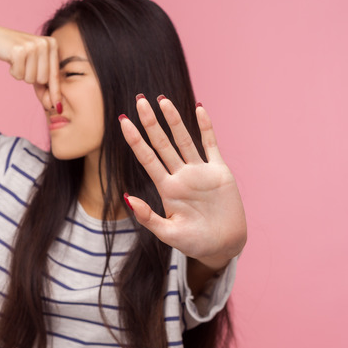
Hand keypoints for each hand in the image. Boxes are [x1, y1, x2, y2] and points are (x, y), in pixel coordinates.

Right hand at [0, 26, 60, 107]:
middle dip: (31, 77)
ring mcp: (32, 46)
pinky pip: (19, 75)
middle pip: (42, 79)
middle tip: (25, 65)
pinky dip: (14, 71)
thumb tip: (53, 105)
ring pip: (30, 79)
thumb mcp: (35, 65)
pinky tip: (11, 59)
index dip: (55, 91)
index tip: (58, 107)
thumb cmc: (19, 54)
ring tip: (18, 61)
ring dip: (22, 74)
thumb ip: (45, 83)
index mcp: (53, 44)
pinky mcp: (19, 50)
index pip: (54, 74)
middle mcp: (45, 43)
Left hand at [119, 96, 246, 266]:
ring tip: (162, 99)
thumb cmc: (195, 243)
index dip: (135, 140)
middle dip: (150, 122)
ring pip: (184, 140)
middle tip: (139, 100)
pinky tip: (198, 108)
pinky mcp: (219, 172)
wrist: (224, 247)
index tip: (123, 121)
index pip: (147, 158)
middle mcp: (180, 176)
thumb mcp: (169, 233)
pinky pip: (211, 144)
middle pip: (162, 143)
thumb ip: (148, 217)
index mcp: (166, 189)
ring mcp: (200, 172)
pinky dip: (205, 127)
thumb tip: (127, 198)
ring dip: (174, 120)